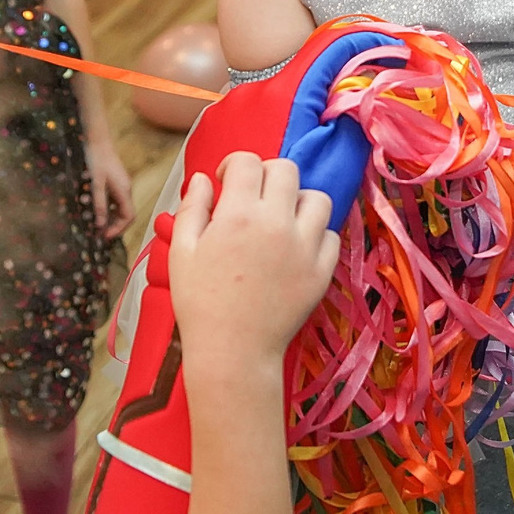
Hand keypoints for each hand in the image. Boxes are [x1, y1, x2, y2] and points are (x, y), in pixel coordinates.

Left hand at [87, 135, 135, 238]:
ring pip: (119, 208)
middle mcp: (126, 190)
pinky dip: (106, 208)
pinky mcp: (115, 182)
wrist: (97, 139)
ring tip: (95, 225)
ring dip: (109, 218)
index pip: (128, 217)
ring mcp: (121, 185)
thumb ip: (99, 205)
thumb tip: (100, 225)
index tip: (104, 237)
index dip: (118, 229)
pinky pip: (114, 200)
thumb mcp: (96, 184)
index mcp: (124, 191)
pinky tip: (94, 210)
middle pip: (126, 214)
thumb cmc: (97, 159)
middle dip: (114, 226)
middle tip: (99, 234)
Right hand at [168, 153, 337, 379]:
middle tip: (253, 197)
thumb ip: (192, 209)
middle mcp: (276, 222)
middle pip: (286, 170)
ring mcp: (305, 247)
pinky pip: (330, 235)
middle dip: (266, 175)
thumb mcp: (182, 252)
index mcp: (238, 213)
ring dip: (297, 201)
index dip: (234, 165)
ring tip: (280, 219)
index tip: (226, 181)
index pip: (247, 161)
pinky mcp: (322, 271)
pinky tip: (295, 247)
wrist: (232, 351)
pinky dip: (315, 235)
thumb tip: (201, 179)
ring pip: (317, 198)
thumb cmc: (199, 302)